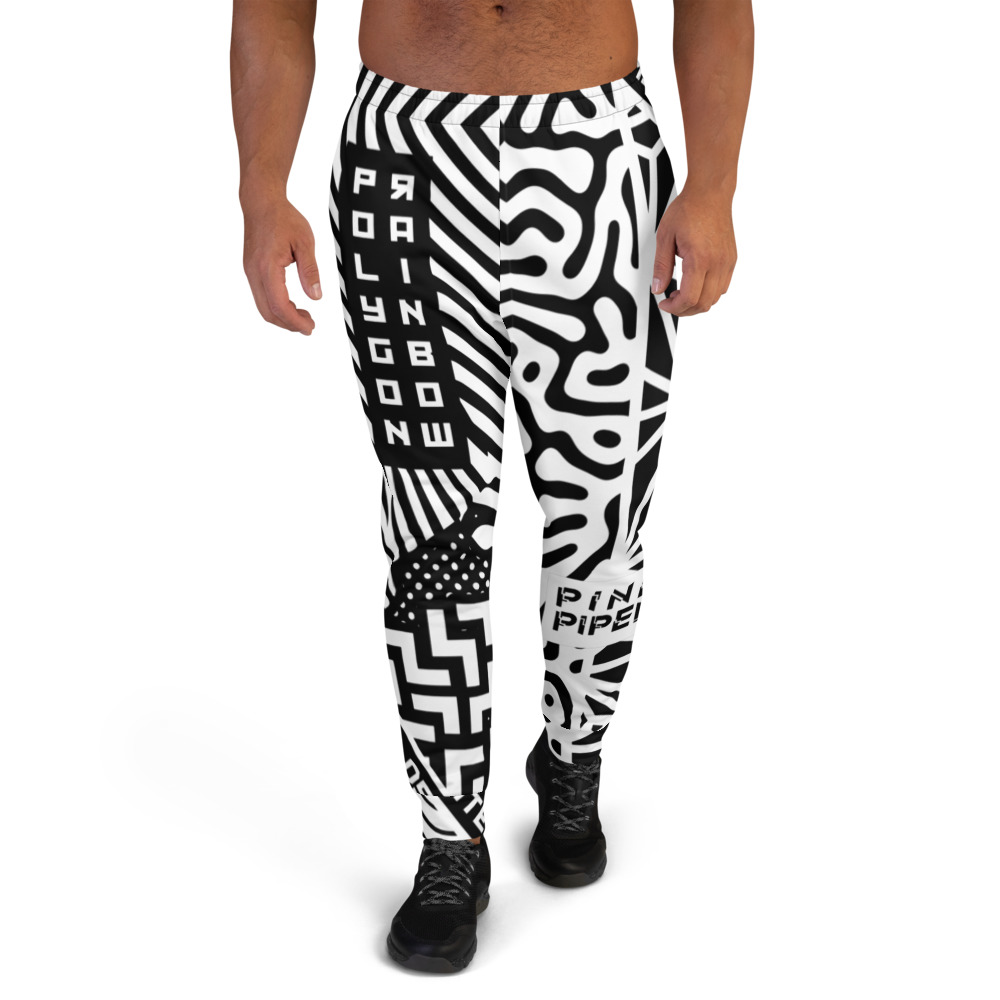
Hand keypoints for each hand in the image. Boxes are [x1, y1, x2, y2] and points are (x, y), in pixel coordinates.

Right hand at [242, 196, 320, 334]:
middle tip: (310, 326)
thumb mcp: (305, 242)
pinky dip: (276, 306)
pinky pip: (261, 296)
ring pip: (263, 307)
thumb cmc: (284, 218)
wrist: (261, 202)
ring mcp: (250, 272)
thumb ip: (310, 271)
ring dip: (282, 317)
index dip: (295, 322)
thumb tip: (316, 297)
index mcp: (267, 267)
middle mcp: (254, 273)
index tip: (310, 328)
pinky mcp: (251, 270)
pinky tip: (292, 304)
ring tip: (304, 316)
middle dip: (289, 324)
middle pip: (268, 312)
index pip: (280, 305)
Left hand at [651, 189, 736, 316]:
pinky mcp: (731, 260)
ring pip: (715, 298)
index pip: (690, 299)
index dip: (674, 308)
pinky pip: (722, 287)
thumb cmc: (689, 209)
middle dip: (684, 309)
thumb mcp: (665, 237)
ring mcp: (727, 262)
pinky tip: (695, 284)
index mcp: (700, 259)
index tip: (664, 304)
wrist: (710, 193)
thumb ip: (661, 266)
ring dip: (697, 302)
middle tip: (671, 302)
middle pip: (704, 304)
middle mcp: (718, 263)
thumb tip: (658, 288)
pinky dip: (708, 293)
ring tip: (681, 293)